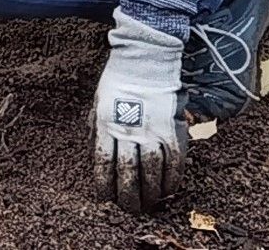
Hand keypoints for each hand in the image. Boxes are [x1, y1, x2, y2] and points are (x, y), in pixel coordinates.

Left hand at [92, 11, 188, 213]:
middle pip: (127, 172)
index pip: (103, 163)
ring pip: (151, 170)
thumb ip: (97, 127)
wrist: (144, 60)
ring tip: (150, 204)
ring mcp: (151, 130)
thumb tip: (94, 150)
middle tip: (131, 209)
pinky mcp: (171, 128)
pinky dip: (172, 179)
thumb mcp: (98, 103)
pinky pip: (174, 161)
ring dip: (151, 192)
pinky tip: (169, 190)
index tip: (106, 199)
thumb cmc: (118, 81)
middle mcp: (127, 130)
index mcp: (106, 124)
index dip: (104, 185)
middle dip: (128, 195)